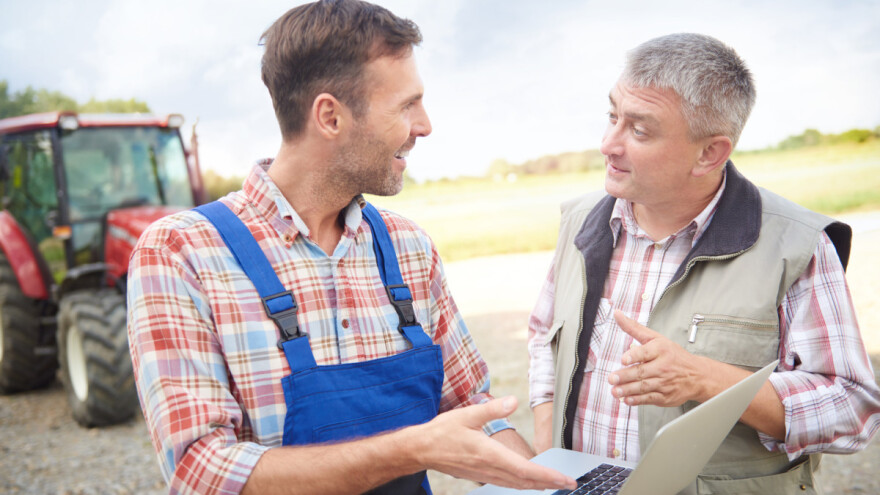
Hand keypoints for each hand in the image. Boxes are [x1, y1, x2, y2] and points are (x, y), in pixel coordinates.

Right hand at [412, 396, 575, 490]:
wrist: (421, 449)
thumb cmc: (442, 432)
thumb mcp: (467, 415)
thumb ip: (491, 408)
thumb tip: (513, 401)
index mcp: (489, 454)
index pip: (525, 470)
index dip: (548, 476)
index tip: (564, 479)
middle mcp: (489, 469)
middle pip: (525, 481)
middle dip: (549, 483)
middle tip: (569, 483)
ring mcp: (485, 475)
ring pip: (516, 484)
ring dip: (537, 485)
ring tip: (554, 483)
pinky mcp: (480, 475)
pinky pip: (506, 483)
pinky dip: (522, 483)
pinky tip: (527, 480)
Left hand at [608, 310, 707, 406]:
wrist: (697, 375)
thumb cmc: (672, 354)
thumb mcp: (655, 338)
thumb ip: (634, 328)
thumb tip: (617, 314)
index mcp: (660, 349)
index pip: (646, 352)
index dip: (634, 356)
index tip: (624, 359)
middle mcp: (662, 366)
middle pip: (642, 371)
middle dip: (625, 376)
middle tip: (612, 378)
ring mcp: (664, 382)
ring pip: (644, 386)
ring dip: (628, 390)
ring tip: (615, 391)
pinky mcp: (665, 396)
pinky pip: (649, 398)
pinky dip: (638, 400)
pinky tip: (628, 399)